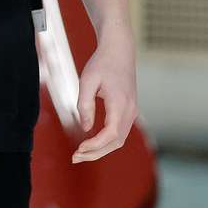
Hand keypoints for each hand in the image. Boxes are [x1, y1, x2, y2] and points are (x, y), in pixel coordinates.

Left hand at [72, 30, 138, 162]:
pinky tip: (91, 143)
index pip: (111, 134)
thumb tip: (86, 128)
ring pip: (119, 139)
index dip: (95, 145)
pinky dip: (107, 141)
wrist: (119, 49)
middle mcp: (130, 110)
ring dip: (101, 149)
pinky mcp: (129, 110)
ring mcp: (132, 111)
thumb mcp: (87, 80)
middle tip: (75, 158)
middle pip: (116, 142)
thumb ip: (85, 105)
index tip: (79, 149)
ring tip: (81, 154)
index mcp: (121, 103)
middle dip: (96, 153)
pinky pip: (120, 132)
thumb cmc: (102, 62)